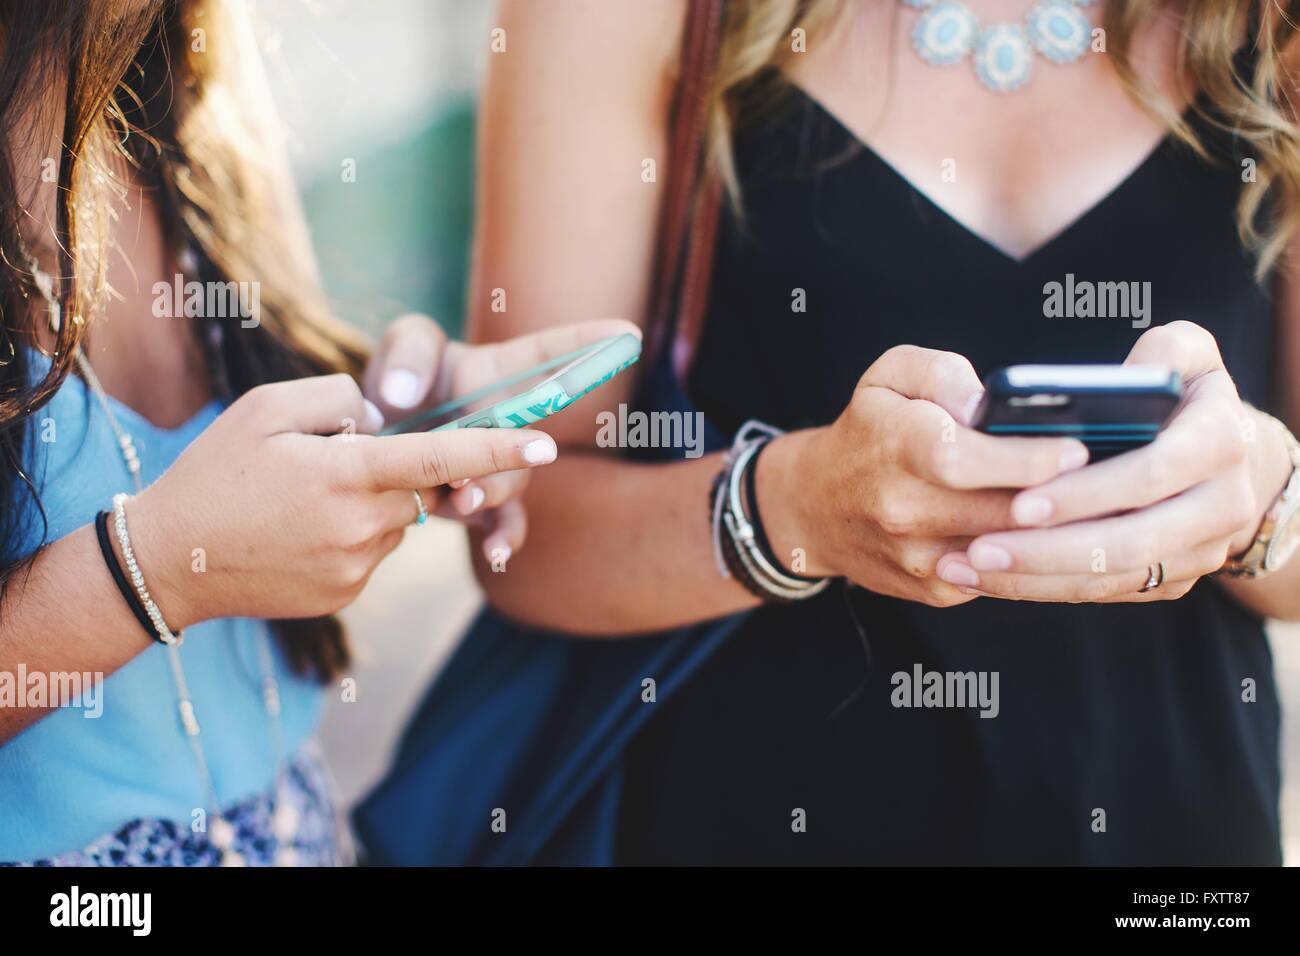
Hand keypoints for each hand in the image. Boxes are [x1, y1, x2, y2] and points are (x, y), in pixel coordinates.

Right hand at [124, 374, 558, 628]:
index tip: (548, 443)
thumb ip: (340, 400)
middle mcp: (362, 526)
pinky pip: (373, 551)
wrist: (169, 562)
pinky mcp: (346, 594)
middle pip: (418, 486)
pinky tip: (298, 534)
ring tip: (298, 504)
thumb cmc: (215, 473)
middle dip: (394, 469)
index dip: (498, 448)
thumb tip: (384, 420)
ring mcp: (356, 568)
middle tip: (327, 465)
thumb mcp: (267, 409)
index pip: (441, 457)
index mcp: (347, 474)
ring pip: (397, 520)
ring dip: (368, 503)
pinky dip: (350, 535)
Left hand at [363, 314, 638, 562]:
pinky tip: (497, 554)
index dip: (588, 344)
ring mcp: (499, 466)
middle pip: (533, 430)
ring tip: (463, 497)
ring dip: (495, 489)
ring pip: (516, 480)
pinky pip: (502, 523)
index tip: (628, 335)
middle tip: (521, 451)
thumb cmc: (401, 379)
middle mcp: (509, 421)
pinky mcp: (480, 503)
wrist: (380, 438)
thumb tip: (404, 395)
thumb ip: (409, 354)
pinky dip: (504, 538)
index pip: (548, 355)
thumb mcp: (404, 345)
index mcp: (498, 374)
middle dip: (526, 443)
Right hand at [762, 345, 1089, 606]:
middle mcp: (904, 508)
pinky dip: (1040, 554)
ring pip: (1012, 550)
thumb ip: (943, 372)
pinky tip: (1069, 531)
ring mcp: (921, 557)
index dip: (1028, 458)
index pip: (965, 459)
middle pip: (1002, 511)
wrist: (816, 507)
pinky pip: (1006, 573)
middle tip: (1120, 477)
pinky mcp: (937, 589)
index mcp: (897, 447)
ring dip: (1062, 532)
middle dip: (1065, 499)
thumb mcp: (890, 376)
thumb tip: (990, 399)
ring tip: (1106, 504)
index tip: (1081, 448)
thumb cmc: (868, 430)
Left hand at [940, 321, 1290, 601]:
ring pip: (1110, 578)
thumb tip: (1112, 381)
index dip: (1084, 494)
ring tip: (962, 568)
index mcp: (1220, 441)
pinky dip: (1040, 587)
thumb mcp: (1186, 353)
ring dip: (1032, 579)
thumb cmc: (1187, 392)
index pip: (1149, 475)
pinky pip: (1101, 591)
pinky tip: (983, 577)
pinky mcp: (1170, 580)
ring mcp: (1198, 552)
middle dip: (1047, 552)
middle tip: (976, 550)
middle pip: (1128, 544)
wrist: (1233, 456)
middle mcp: (1221, 505)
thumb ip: (1158, 354)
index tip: (1020, 503)